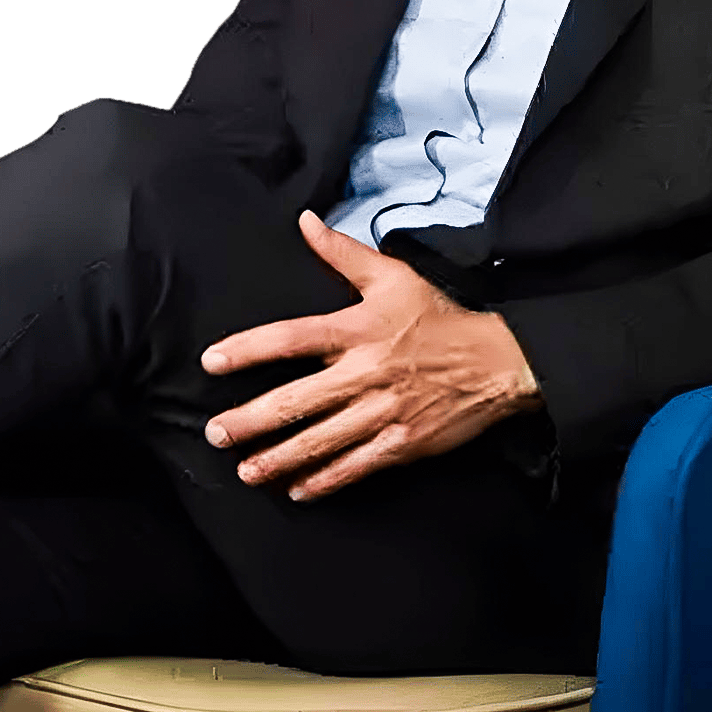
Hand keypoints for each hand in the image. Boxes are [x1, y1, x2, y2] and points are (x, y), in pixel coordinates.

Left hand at [201, 210, 542, 502]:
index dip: (248, 349)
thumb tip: (304, 221)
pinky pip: (355, 466)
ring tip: (245, 470)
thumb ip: (342, 252)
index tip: (213, 361)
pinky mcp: (402, 443)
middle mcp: (365, 373)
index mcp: (357, 329)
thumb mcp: (392, 277)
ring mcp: (383, 412)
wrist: (499, 362)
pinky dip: (324, 480)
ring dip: (278, 458)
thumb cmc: (439, 317)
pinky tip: (296, 490)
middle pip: (296, 401)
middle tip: (216, 433)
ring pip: (320, 440)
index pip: (291, 337)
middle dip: (251, 420)